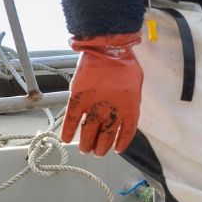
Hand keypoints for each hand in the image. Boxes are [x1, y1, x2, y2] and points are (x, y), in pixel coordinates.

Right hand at [59, 33, 142, 154]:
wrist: (108, 49)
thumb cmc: (125, 64)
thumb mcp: (135, 86)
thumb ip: (129, 102)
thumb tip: (124, 112)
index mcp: (130, 108)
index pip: (126, 133)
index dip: (120, 143)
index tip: (116, 149)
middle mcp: (112, 111)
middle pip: (106, 137)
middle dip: (101, 148)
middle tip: (97, 152)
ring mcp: (94, 106)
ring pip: (89, 132)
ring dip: (86, 144)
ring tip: (85, 150)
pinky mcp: (78, 99)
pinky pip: (72, 120)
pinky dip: (68, 131)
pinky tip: (66, 139)